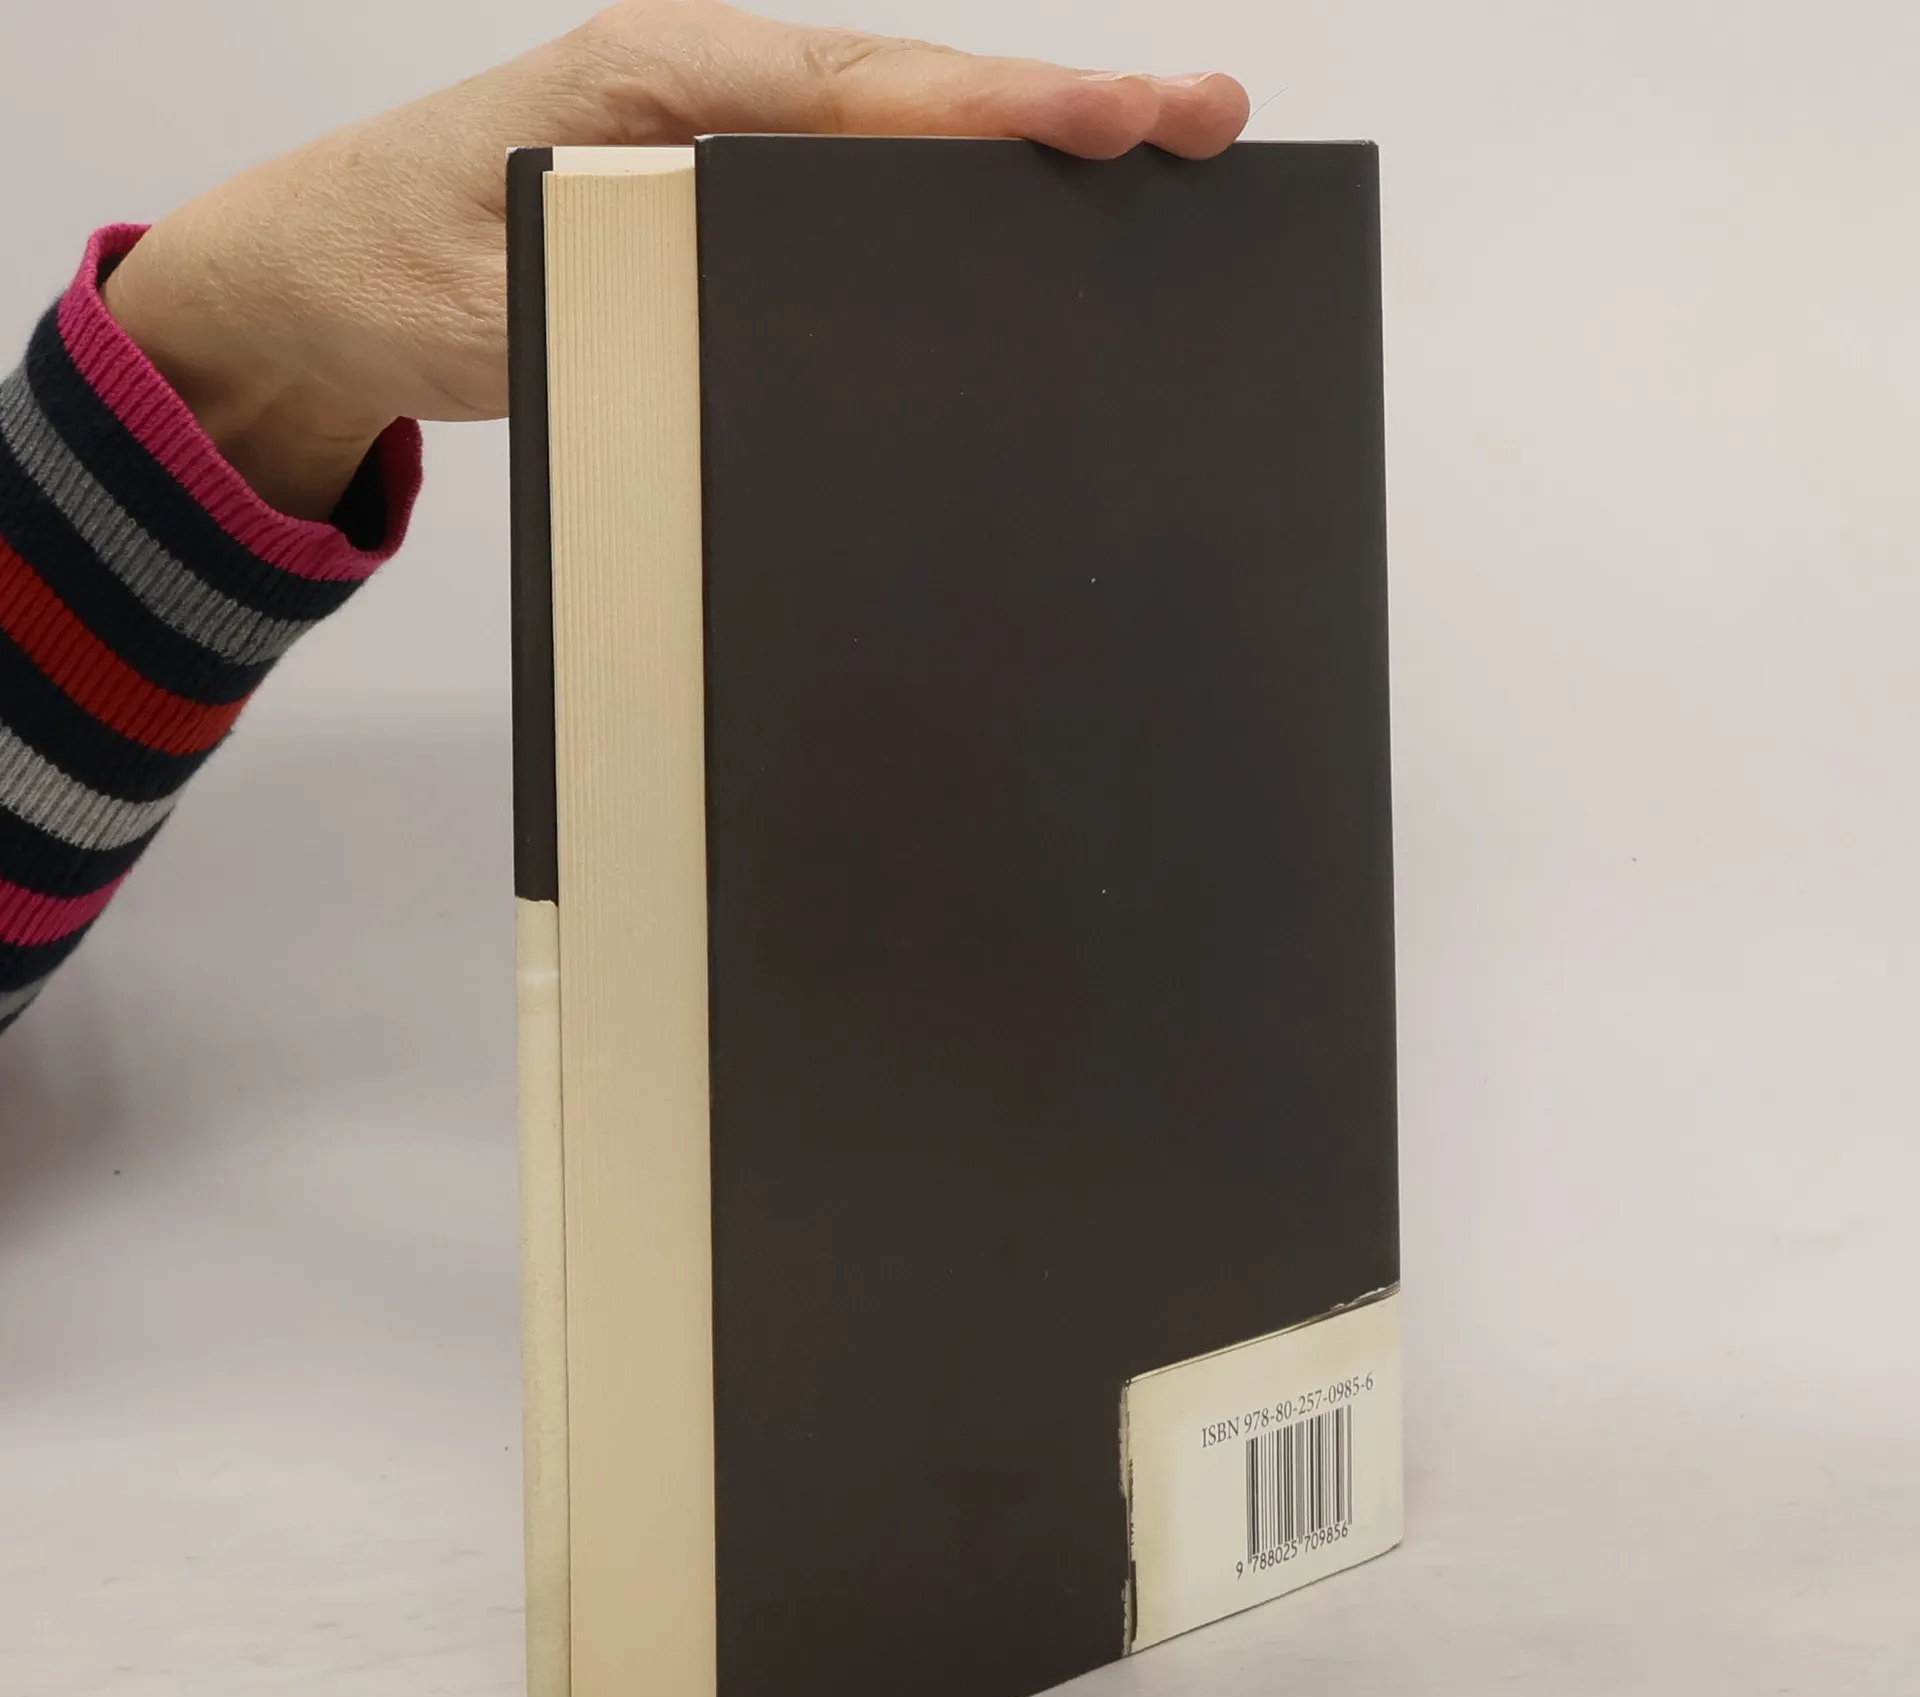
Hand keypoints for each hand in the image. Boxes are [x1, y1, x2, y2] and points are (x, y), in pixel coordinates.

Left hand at [100, 1, 1248, 519]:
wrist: (315, 279)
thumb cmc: (398, 264)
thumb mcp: (520, 284)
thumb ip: (650, 274)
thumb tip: (794, 301)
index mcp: (662, 70)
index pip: (869, 88)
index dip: (1002, 106)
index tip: (1119, 118)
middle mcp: (705, 78)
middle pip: (916, 90)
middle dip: (1063, 106)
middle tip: (1205, 122)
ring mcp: (717, 129)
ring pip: (898, 131)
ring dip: (1023, 146)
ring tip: (1155, 159)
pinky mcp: (718, 186)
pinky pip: (855, 184)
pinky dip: (950, 191)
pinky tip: (1021, 219)